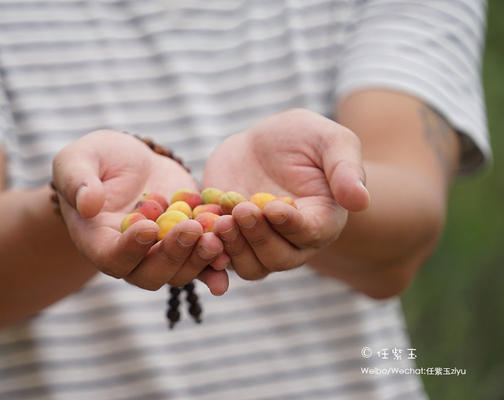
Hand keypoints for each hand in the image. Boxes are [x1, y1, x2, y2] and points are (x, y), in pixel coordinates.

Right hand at [53, 130, 227, 294]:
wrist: (130, 162)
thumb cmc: (96, 161)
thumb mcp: (78, 161)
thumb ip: (77, 181)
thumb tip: (88, 204)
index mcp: (99, 241)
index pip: (112, 257)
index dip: (130, 248)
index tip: (147, 226)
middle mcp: (131, 256)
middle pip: (151, 274)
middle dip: (172, 255)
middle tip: (191, 229)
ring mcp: (161, 253)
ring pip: (181, 272)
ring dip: (200, 259)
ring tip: (217, 237)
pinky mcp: (188, 244)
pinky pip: (203, 263)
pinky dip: (216, 265)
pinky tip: (230, 259)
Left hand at [202, 109, 369, 279]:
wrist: (262, 144)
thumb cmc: (303, 140)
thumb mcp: (329, 141)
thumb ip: (345, 168)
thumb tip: (361, 200)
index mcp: (321, 221)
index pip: (310, 234)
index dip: (292, 226)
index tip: (274, 207)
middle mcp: (292, 242)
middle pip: (277, 258)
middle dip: (258, 237)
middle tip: (240, 209)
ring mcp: (258, 244)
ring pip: (249, 266)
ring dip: (233, 248)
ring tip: (219, 220)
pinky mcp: (230, 240)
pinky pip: (218, 257)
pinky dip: (207, 253)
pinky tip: (196, 234)